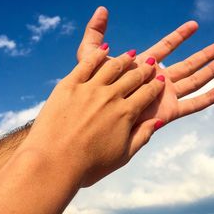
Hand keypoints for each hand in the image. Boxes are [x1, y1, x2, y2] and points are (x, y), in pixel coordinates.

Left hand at [24, 45, 165, 186]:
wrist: (52, 162)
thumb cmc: (88, 165)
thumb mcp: (122, 156)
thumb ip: (142, 136)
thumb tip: (158, 121)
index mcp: (125, 114)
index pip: (147, 93)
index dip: (156, 85)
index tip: (160, 80)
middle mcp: (110, 97)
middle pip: (133, 77)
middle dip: (145, 69)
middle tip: (152, 62)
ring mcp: (89, 88)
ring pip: (112, 67)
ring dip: (125, 59)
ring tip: (131, 54)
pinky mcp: (69, 85)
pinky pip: (86, 64)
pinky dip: (97, 54)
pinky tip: (104, 49)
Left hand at [77, 7, 213, 123]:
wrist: (87, 123)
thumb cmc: (85, 90)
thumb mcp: (89, 56)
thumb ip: (95, 33)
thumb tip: (102, 9)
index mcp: (142, 67)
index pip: (166, 47)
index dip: (180, 36)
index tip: (194, 25)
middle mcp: (156, 81)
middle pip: (186, 64)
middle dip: (204, 54)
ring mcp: (163, 96)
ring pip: (194, 80)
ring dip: (211, 69)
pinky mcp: (167, 112)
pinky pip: (192, 105)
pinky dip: (209, 97)